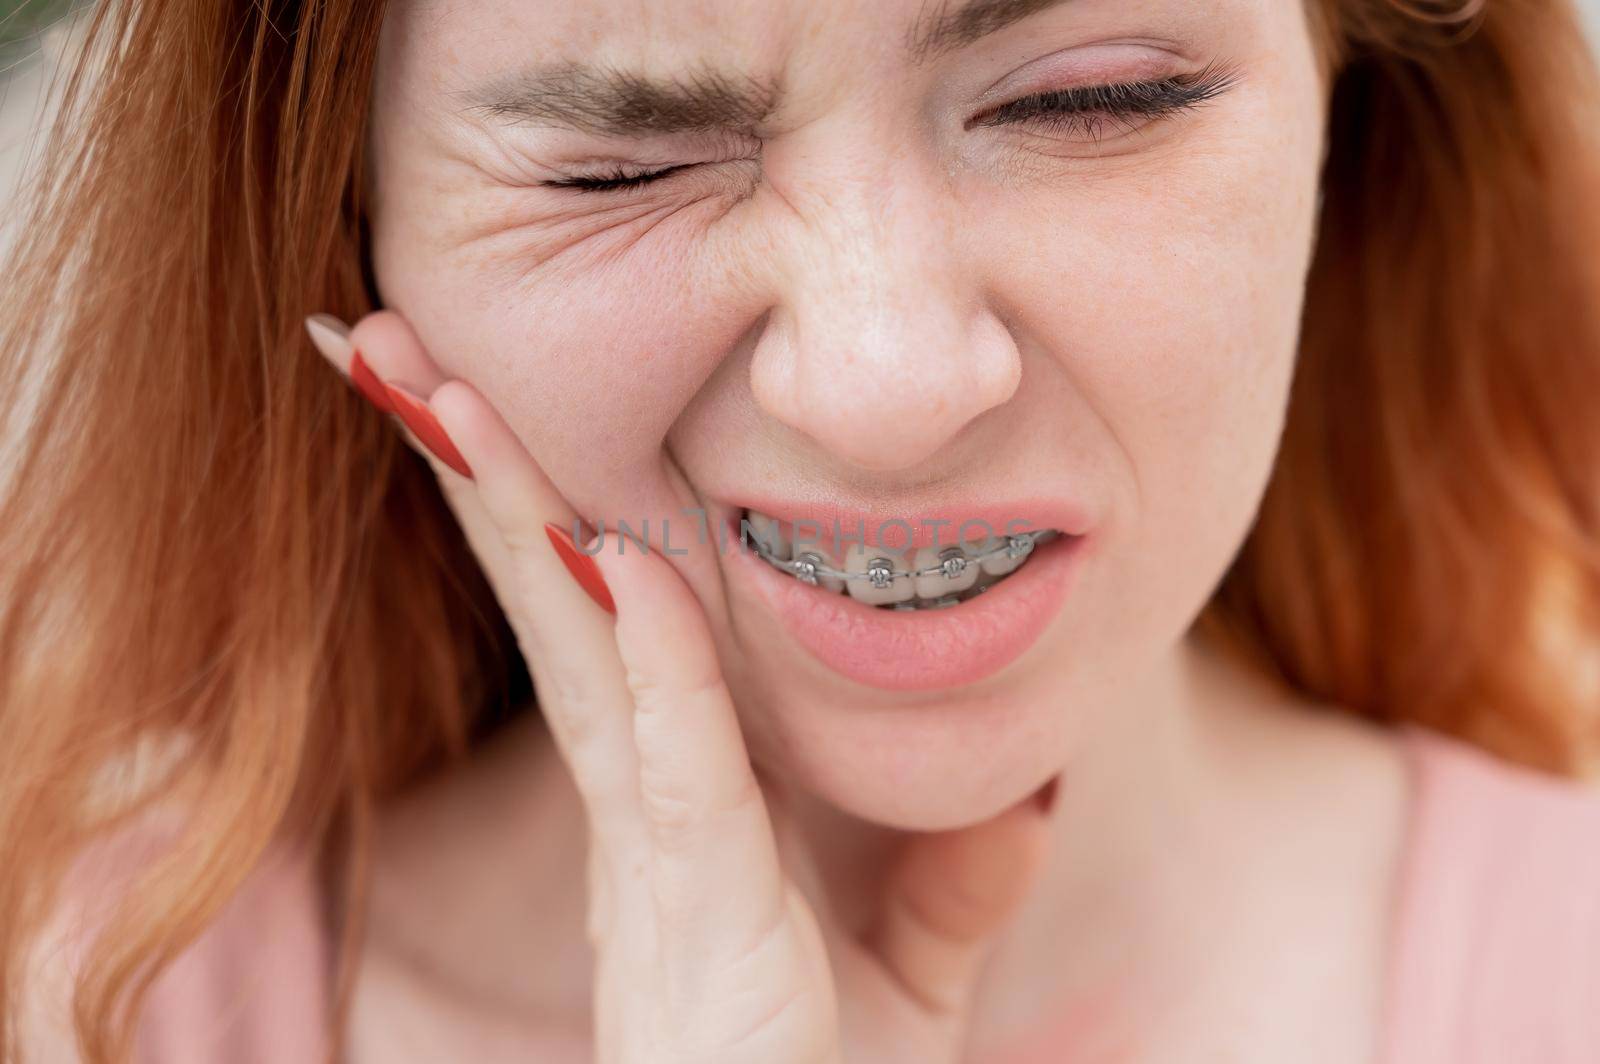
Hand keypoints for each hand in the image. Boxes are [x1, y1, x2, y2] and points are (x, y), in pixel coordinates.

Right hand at [304, 309, 1059, 1063]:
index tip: (492, 404)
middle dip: (481, 475)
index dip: (547, 517)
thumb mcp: (912, 980)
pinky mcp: (703, 918)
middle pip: (557, 609)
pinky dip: (650, 653)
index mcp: (676, 817)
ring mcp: (657, 864)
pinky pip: (675, 761)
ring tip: (435, 386)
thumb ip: (952, 885)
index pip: (603, 632)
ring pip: (581, 654)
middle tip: (399, 344)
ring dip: (514, 514)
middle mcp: (644, 819)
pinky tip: (620, 551)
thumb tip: (1029, 791)